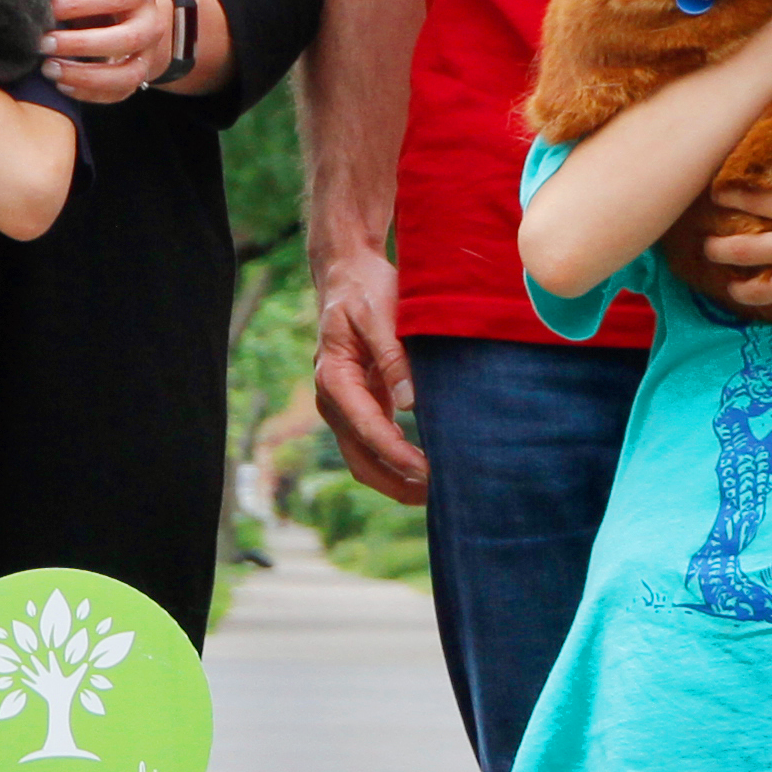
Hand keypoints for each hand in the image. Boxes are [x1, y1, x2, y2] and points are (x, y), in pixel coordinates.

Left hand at [41, 0, 184, 105]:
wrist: (126, 15)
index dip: (78, 5)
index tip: (47, 10)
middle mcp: (150, 24)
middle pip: (127, 39)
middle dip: (81, 44)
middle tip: (44, 44)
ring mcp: (147, 55)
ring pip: (126, 75)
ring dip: (85, 76)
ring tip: (49, 69)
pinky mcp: (137, 78)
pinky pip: (117, 94)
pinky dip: (88, 93)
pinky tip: (62, 85)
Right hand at [307, 234, 427, 503]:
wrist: (348, 275)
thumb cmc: (365, 290)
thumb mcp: (381, 315)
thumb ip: (394, 358)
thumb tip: (411, 403)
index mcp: (334, 379)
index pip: (368, 431)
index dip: (399, 457)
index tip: (431, 472)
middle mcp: (334, 400)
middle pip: (360, 460)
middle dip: (396, 484)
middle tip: (438, 497)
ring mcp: (345, 406)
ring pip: (365, 460)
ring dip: (396, 480)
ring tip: (436, 493)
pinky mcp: (361, 404)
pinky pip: (375, 444)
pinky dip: (397, 461)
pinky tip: (426, 467)